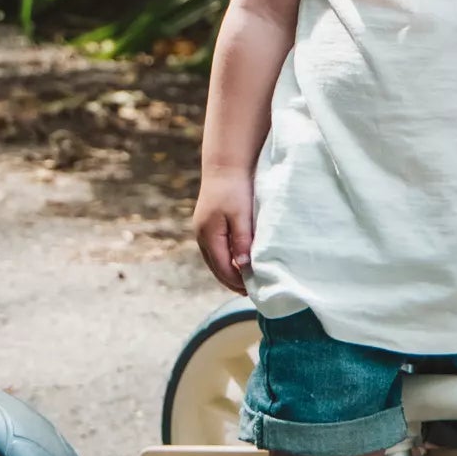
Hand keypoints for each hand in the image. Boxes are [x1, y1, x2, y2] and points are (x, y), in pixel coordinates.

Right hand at [192, 167, 254, 293]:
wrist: (225, 164)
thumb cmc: (235, 188)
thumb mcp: (242, 215)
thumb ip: (242, 241)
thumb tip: (244, 266)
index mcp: (209, 236)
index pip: (223, 269)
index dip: (238, 282)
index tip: (255, 290)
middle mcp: (201, 236)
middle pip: (217, 268)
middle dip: (233, 282)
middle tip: (252, 291)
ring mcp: (202, 231)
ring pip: (215, 260)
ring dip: (229, 272)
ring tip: (247, 280)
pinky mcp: (207, 225)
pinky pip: (216, 250)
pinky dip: (226, 260)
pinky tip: (239, 262)